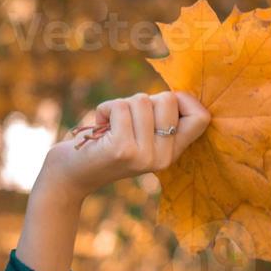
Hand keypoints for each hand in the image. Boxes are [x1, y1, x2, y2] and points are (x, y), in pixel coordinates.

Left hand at [37, 91, 210, 199]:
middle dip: (142, 100)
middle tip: (125, 120)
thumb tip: (176, 93)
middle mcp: (164, 158)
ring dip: (120, 105)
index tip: (158, 103)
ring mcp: (145, 155)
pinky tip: (98, 127)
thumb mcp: (138, 135)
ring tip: (110, 126)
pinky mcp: (123, 149)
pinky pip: (119, 106)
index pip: (201, 117)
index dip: (184, 99)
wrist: (69, 177)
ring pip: (141, 101)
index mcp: (172, 153)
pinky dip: (104, 109)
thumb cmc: (103, 145)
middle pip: (168, 100)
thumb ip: (158, 119)